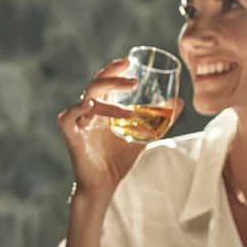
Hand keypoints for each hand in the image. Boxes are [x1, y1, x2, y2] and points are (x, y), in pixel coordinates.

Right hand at [56, 57, 179, 196]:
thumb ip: (160, 121)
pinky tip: (90, 106)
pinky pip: (67, 117)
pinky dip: (77, 109)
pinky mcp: (71, 136)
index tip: (129, 60)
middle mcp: (89, 112)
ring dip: (109, 99)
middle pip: (96, 84)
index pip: (105, 82)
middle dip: (112, 76)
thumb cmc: (118, 161)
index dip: (113, 69)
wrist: (104, 185)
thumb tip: (179, 103)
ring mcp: (79, 123)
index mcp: (103, 109)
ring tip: (129, 106)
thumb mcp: (144, 136)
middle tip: (132, 76)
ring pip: (88, 99)